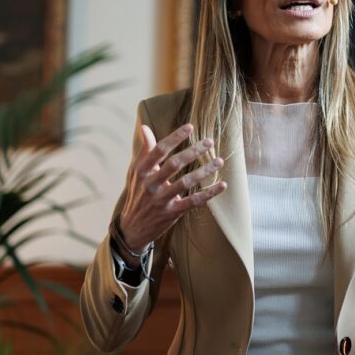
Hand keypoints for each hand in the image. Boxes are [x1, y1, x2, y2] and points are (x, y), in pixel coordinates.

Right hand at [118, 123, 226, 249]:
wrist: (132, 228)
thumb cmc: (138, 194)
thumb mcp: (136, 172)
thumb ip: (145, 151)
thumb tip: (145, 127)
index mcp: (141, 171)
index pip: (159, 150)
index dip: (174, 138)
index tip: (190, 127)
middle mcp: (150, 184)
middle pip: (174, 164)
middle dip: (193, 151)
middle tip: (209, 141)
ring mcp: (161, 200)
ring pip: (185, 182)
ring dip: (204, 171)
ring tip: (219, 161)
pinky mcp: (171, 213)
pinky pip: (193, 201)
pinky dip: (208, 193)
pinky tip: (222, 185)